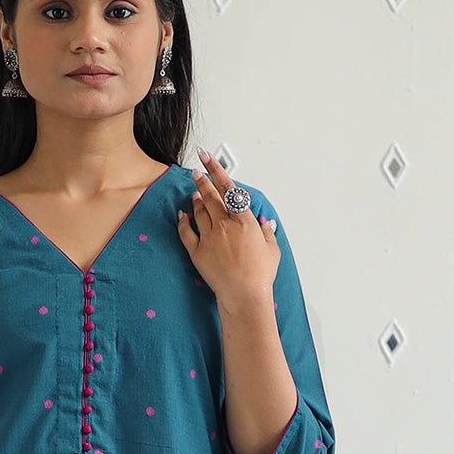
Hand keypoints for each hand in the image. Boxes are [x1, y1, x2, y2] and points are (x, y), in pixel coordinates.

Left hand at [177, 146, 278, 308]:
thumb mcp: (272, 250)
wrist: (243, 295)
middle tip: (197, 171)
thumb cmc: (259, 275)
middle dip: (202, 180)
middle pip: (210, 196)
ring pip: (199, 210)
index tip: (208, 158)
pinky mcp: (197, 251)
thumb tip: (264, 223)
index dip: (217, 170)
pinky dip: (183, 221)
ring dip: (196, 198)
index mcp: (244, 221)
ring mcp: (209, 237)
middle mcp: (225, 225)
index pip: (229, 188)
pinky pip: (186, 231)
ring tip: (194, 191)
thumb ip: (267, 233)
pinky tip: (182, 215)